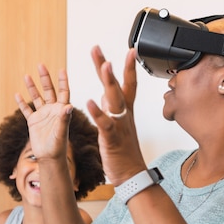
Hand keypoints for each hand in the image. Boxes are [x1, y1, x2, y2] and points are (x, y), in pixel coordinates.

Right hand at [16, 64, 73, 162]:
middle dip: (45, 78)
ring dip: (32, 87)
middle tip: (41, 65)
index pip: (64, 92)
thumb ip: (64, 119)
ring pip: (36, 98)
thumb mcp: (62, 132)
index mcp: (62, 111)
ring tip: (26, 75)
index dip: (63, 81)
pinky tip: (17, 94)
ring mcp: (42, 115)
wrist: (50, 158)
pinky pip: (26, 110)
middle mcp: (52, 110)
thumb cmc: (59, 146)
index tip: (62, 69)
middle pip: (49, 91)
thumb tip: (68, 106)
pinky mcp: (33, 122)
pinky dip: (21, 103)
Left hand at [85, 46, 146, 184]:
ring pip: (114, 100)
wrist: (133, 175)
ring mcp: (119, 125)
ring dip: (109, 82)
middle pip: (117, 85)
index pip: (128, 84)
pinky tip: (90, 102)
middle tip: (97, 48)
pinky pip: (105, 123)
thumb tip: (104, 95)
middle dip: (107, 66)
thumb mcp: (118, 126)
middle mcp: (124, 115)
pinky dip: (98, 112)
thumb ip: (111, 109)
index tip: (130, 49)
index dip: (128, 67)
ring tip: (104, 65)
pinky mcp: (112, 138)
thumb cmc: (125, 152)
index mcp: (125, 111)